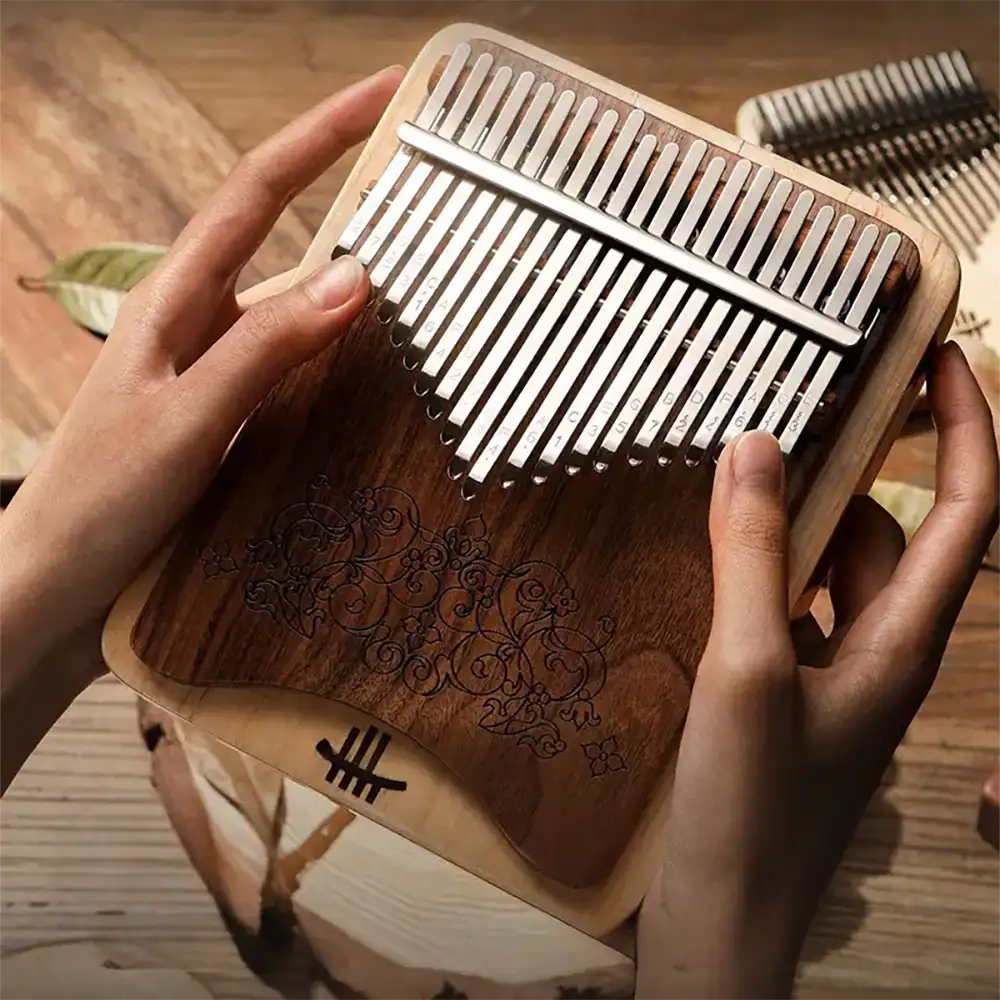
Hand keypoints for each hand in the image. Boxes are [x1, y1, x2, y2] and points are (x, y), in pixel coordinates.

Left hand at [0, 66, 402, 663]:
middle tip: (434, 190)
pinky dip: (344, 355)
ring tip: (430, 285)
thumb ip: (264, 349)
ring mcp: (216, 368)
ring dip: (357, 288)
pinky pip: (299, 365)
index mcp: (175, 301)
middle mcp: (198, 322)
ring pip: (300, 308)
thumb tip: (355, 279)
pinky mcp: (231, 414)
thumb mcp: (187, 421)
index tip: (387, 91)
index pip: (259, 194)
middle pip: (287, 239)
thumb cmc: (101, 503)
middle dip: (354, 198)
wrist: (58, 584)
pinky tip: (382, 377)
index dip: (322, 135)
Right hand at [636, 343, 999, 998]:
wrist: (725, 917)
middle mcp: (882, 650)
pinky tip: (713, 559)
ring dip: (799, 518)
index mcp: (904, 638)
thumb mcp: (750, 667)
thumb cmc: (752, 810)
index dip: (964, 424)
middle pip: (891, 531)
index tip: (930, 356)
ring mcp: (834, 676)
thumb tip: (757, 446)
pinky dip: (764, 569)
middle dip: (857, 464)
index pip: (969, 508)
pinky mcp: (788, 697)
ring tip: (740, 472)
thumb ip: (756, 554)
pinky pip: (790, 607)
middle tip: (799, 405)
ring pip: (834, 570)